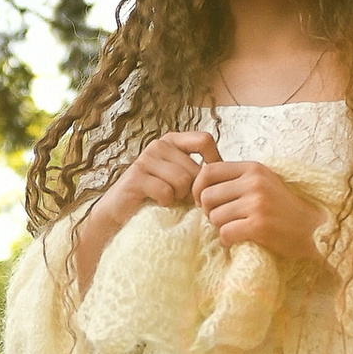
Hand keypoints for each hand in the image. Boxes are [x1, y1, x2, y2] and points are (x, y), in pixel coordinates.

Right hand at [72, 130, 218, 288]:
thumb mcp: (183, 181)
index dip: (214, 163)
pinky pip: (166, 192)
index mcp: (173, 141)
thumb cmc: (158, 197)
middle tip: (182, 201)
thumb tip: (231, 175)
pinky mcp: (136, 176)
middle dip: (194, 192)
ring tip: (168, 201)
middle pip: (196, 169)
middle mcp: (159, 144)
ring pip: (183, 181)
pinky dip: (165, 203)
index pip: (205, 140)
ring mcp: (146, 158)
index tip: (210, 184)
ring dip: (179, 198)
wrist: (121, 213)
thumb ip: (201, 173)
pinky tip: (157, 204)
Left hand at [192, 155, 316, 262]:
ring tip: (234, 229)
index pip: (209, 171)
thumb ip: (238, 179)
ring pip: (214, 217)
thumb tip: (202, 182)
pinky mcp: (259, 225)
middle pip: (207, 196)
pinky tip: (238, 241)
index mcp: (253, 168)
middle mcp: (254, 182)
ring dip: (219, 228)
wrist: (314, 229)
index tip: (202, 201)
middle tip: (221, 220)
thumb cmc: (285, 208)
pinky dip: (227, 241)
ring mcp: (257, 203)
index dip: (198, 188)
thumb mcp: (264, 182)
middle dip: (208, 212)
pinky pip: (225, 234)